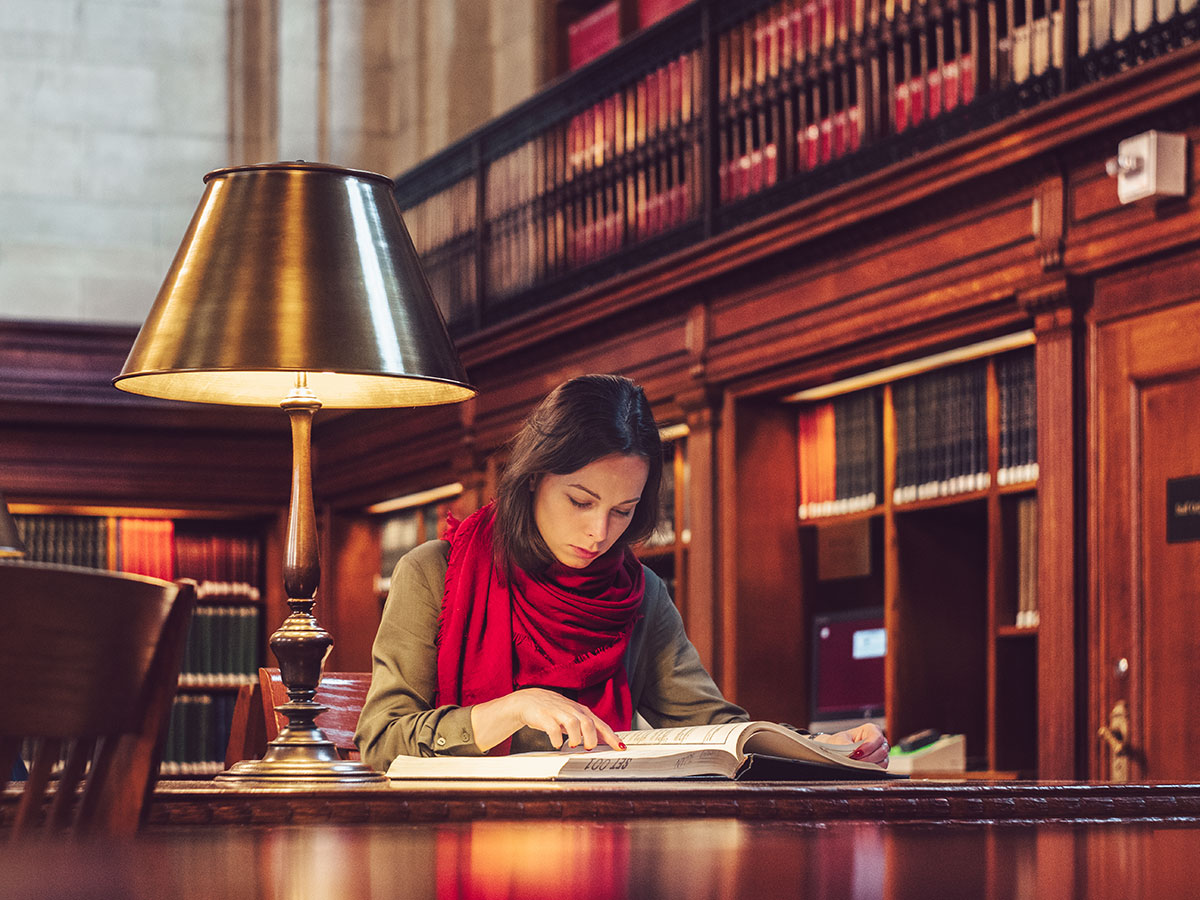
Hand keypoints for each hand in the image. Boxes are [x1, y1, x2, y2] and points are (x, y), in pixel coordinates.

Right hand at [470, 688, 624, 753]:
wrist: (529, 701)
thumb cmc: (554, 711)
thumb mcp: (573, 718)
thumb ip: (588, 729)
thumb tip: (605, 742)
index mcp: (582, 712)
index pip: (600, 724)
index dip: (611, 736)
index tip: (620, 747)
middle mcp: (572, 710)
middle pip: (588, 723)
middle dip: (591, 737)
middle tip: (589, 748)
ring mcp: (558, 712)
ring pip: (573, 723)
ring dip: (576, 737)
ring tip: (572, 745)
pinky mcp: (544, 716)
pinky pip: (553, 728)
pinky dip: (556, 738)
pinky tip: (557, 744)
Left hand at [817, 722, 889, 768]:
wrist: (837, 750)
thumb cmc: (840, 742)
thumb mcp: (840, 740)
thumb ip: (847, 745)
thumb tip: (852, 753)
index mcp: (871, 730)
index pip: (876, 738)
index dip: (868, 747)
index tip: (856, 754)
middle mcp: (879, 740)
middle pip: (882, 751)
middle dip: (867, 758)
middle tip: (855, 762)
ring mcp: (881, 752)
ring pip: (883, 761)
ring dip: (869, 765)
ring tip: (856, 765)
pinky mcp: (881, 763)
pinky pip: (881, 769)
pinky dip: (872, 770)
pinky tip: (861, 769)